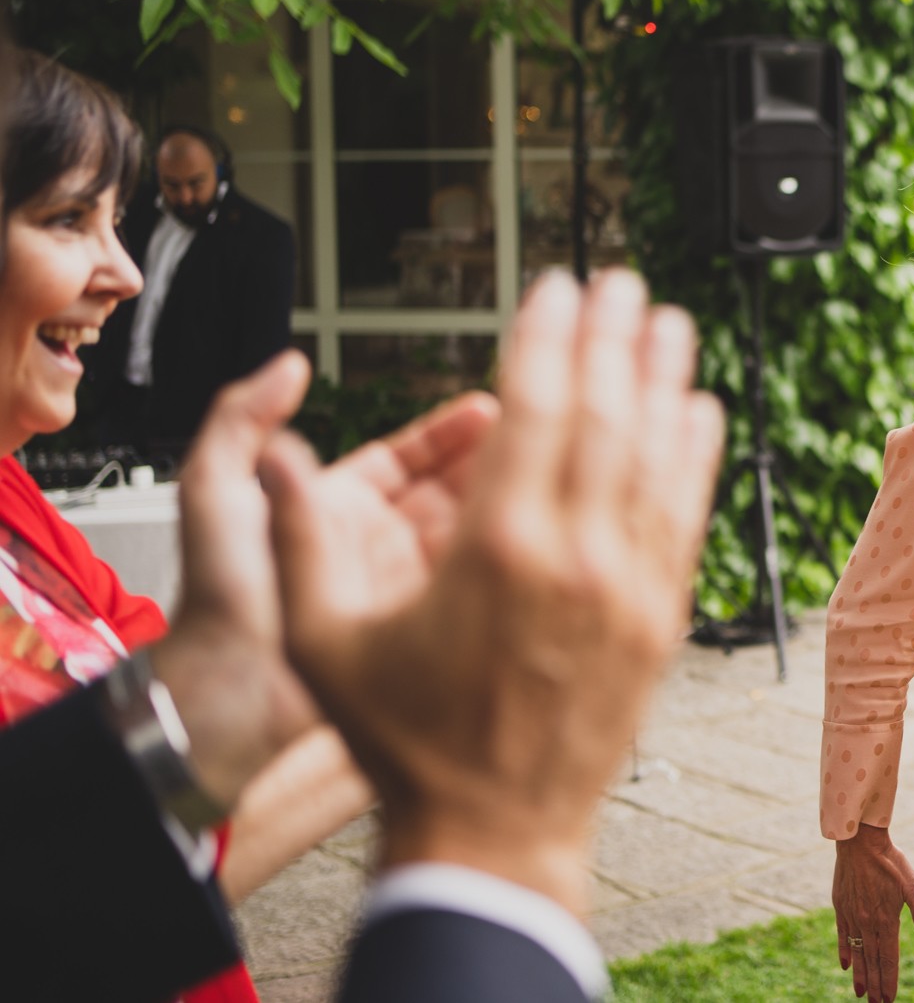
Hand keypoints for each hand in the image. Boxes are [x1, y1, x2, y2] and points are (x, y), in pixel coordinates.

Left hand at [150, 353, 493, 809]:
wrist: (230, 697)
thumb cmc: (218, 604)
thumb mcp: (216, 492)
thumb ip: (243, 419)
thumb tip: (289, 367)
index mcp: (335, 510)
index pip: (408, 458)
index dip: (450, 433)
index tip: (490, 409)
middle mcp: (377, 548)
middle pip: (451, 492)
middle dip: (495, 462)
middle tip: (537, 436)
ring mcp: (405, 592)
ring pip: (470, 537)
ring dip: (507, 506)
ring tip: (545, 480)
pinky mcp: (427, 634)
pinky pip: (475, 588)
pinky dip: (504, 560)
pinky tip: (531, 538)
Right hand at [263, 270, 724, 915]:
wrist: (496, 829)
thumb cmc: (409, 742)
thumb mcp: (326, 642)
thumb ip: (301, 542)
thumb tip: (275, 455)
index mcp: (496, 546)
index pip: (536, 407)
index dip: (550, 336)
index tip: (560, 286)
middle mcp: (575, 555)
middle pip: (606, 415)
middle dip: (614, 337)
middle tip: (622, 281)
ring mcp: (629, 587)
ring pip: (657, 456)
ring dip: (664, 380)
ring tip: (669, 322)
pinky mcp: (661, 618)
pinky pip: (685, 514)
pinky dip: (693, 455)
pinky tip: (697, 411)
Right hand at [834, 823, 913, 1002]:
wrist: (861, 841)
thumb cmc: (892, 862)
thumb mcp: (912, 886)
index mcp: (886, 920)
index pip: (888, 958)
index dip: (890, 980)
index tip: (889, 1000)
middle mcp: (867, 922)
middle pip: (871, 961)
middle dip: (875, 985)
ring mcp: (851, 916)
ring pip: (856, 952)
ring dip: (860, 975)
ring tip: (860, 994)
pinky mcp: (841, 907)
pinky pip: (842, 936)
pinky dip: (845, 952)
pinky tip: (846, 966)